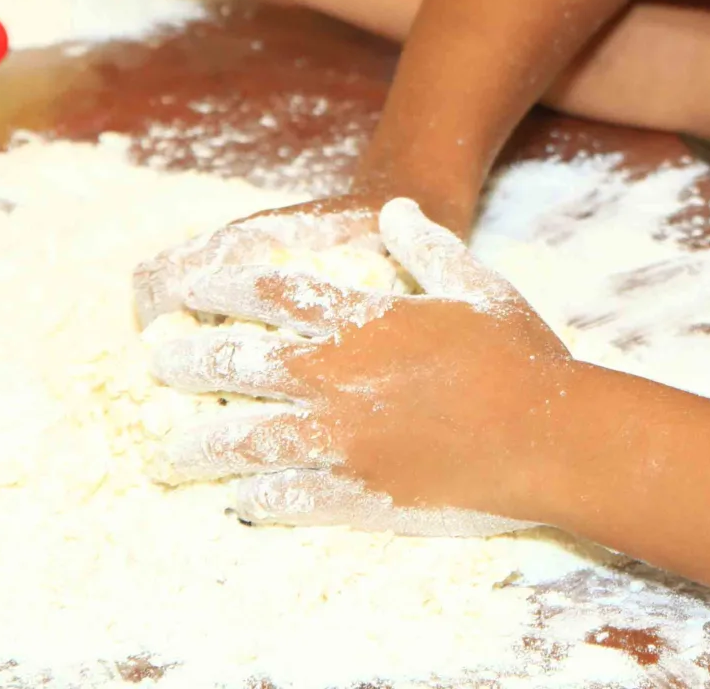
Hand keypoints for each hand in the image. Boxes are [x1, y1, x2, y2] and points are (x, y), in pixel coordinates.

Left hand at [148, 198, 571, 534]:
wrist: (549, 438)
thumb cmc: (521, 356)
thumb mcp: (479, 285)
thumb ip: (428, 247)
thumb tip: (394, 209)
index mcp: (365, 323)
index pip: (274, 296)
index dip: (224, 290)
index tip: (191, 293)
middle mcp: (338, 380)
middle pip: (239, 364)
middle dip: (189, 362)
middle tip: (160, 364)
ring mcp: (340, 442)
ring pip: (244, 441)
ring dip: (198, 446)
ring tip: (166, 452)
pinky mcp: (356, 495)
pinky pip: (286, 499)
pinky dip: (256, 499)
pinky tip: (239, 500)